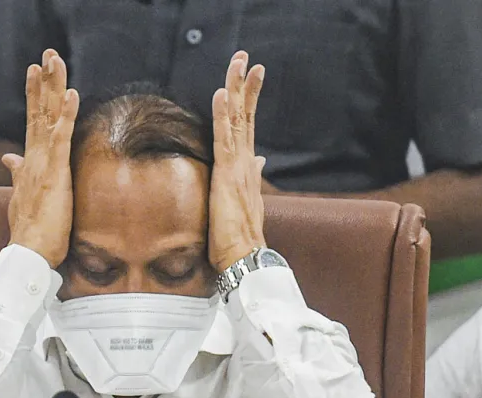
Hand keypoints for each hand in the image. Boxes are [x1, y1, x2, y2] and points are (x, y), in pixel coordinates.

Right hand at [2, 49, 78, 267]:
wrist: (28, 251)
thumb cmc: (30, 229)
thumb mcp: (23, 195)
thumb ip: (17, 173)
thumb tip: (9, 158)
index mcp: (30, 162)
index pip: (33, 122)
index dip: (36, 96)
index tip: (36, 73)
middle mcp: (33, 157)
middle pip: (38, 111)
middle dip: (43, 82)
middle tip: (46, 55)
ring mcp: (43, 163)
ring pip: (47, 117)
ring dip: (52, 88)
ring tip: (54, 62)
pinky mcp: (54, 172)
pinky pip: (61, 138)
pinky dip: (66, 115)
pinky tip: (72, 94)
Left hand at [208, 51, 267, 271]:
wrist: (244, 255)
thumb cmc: (240, 234)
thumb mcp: (245, 199)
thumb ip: (252, 175)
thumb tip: (260, 159)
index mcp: (247, 166)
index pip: (247, 125)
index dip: (248, 99)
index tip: (252, 75)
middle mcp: (246, 161)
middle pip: (245, 114)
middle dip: (245, 85)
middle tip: (247, 58)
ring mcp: (238, 166)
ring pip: (237, 119)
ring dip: (236, 89)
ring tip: (238, 63)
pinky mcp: (228, 174)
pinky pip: (224, 138)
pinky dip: (222, 114)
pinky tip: (221, 93)